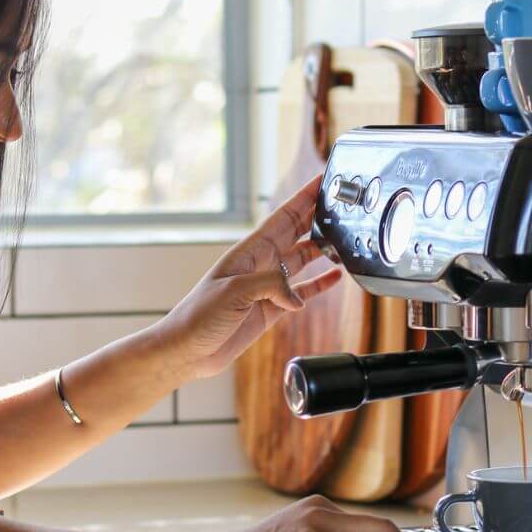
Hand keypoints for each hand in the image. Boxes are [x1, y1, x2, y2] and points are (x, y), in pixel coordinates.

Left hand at [155, 175, 341, 380]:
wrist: (187, 349)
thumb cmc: (199, 316)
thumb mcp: (234, 292)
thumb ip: (270, 286)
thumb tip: (297, 297)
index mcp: (250, 252)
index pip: (283, 217)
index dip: (304, 198)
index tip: (323, 182)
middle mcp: (261, 264)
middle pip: (296, 233)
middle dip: (318, 216)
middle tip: (342, 203)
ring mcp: (267, 286)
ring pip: (302, 260)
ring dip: (322, 250)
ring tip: (345, 239)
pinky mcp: (271, 309)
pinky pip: (301, 292)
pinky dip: (318, 285)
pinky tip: (334, 278)